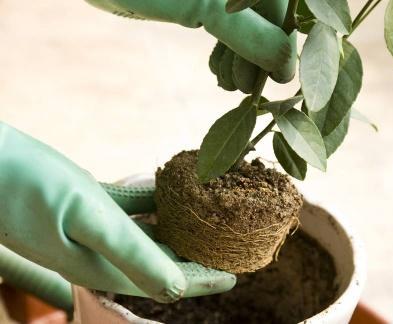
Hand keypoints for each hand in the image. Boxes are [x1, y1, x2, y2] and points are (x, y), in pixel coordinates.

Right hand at [0, 122, 235, 302]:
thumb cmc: (29, 184)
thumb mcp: (88, 218)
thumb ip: (132, 253)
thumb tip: (176, 289)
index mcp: (102, 265)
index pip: (164, 281)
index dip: (201, 280)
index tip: (234, 274)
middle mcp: (99, 253)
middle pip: (160, 261)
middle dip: (194, 259)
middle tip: (227, 249)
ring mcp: (91, 230)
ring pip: (147, 235)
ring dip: (177, 232)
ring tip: (207, 224)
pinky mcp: (86, 206)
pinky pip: (130, 209)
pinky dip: (152, 202)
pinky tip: (171, 190)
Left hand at [84, 0, 295, 76]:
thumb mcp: (205, 9)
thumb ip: (251, 35)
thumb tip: (287, 69)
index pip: (282, 11)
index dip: (285, 46)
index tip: (280, 81)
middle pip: (267, 23)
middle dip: (257, 58)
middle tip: (241, 89)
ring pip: (247, 30)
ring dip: (241, 61)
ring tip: (224, 84)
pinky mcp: (205, 4)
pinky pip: (228, 31)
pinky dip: (226, 53)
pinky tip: (217, 71)